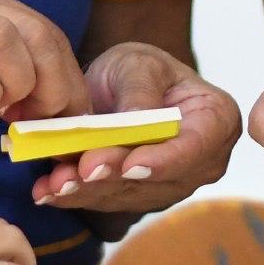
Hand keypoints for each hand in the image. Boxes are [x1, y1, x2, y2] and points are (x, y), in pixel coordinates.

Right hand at [0, 0, 89, 168]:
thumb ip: (20, 73)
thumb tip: (72, 105)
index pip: (45, 28)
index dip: (68, 76)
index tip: (69, 115)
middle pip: (34, 31)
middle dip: (53, 84)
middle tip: (42, 120)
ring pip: (4, 40)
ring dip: (17, 87)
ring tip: (2, 113)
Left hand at [30, 42, 240, 213]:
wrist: (120, 86)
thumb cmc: (140, 69)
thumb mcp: (140, 64)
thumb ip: (140, 91)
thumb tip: (138, 120)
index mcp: (217, 119)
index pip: (195, 146)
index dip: (164, 160)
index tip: (131, 165)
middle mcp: (202, 160)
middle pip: (159, 178)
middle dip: (114, 177)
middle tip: (81, 170)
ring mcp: (171, 183)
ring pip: (129, 194)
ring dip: (88, 192)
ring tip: (55, 184)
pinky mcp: (139, 197)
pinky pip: (108, 200)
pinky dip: (75, 196)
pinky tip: (46, 192)